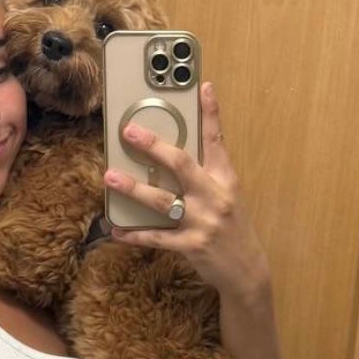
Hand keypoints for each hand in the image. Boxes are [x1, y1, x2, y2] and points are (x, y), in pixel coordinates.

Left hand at [103, 80, 270, 298]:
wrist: (247, 271)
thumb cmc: (232, 228)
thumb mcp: (228, 196)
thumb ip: (206, 175)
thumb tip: (174, 154)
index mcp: (225, 180)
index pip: (217, 140)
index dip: (211, 113)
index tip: (203, 87)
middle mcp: (215, 197)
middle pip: (182, 165)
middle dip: (154, 146)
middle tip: (130, 132)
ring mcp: (203, 222)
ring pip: (163, 201)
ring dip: (133, 188)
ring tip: (111, 177)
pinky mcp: (191, 245)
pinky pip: (156, 237)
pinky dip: (134, 234)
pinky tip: (116, 229)